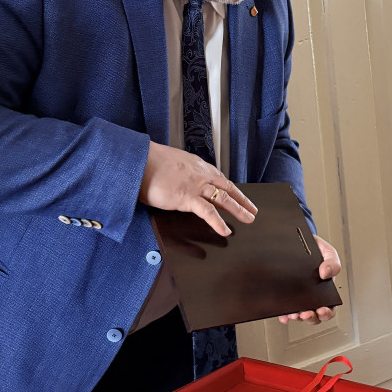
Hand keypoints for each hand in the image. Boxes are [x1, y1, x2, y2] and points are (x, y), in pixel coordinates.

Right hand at [139, 142, 256, 234]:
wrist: (139, 160)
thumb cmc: (148, 162)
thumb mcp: (169, 164)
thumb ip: (178, 173)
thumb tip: (176, 180)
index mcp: (196, 165)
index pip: (219, 178)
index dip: (229, 188)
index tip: (237, 194)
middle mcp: (200, 174)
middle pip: (227, 187)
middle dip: (242, 199)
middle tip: (252, 208)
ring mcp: (196, 186)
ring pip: (223, 199)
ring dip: (238, 209)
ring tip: (248, 218)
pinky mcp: (187, 198)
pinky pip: (208, 212)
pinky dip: (218, 222)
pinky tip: (226, 231)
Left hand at [278, 234, 340, 324]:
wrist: (298, 241)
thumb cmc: (315, 249)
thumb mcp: (327, 252)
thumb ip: (332, 262)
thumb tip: (326, 273)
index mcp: (326, 289)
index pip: (329, 307)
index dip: (327, 312)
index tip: (322, 310)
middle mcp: (312, 296)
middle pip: (314, 315)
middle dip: (311, 317)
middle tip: (306, 313)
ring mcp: (299, 297)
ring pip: (299, 315)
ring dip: (297, 317)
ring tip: (294, 313)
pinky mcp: (286, 295)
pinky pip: (285, 309)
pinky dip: (284, 315)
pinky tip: (283, 315)